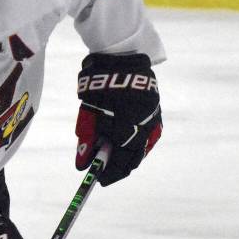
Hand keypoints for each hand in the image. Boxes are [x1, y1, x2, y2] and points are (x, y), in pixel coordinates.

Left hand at [76, 53, 161, 185]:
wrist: (120, 58)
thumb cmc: (98, 88)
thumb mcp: (88, 115)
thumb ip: (87, 140)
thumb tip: (82, 165)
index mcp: (126, 126)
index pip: (119, 160)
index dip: (109, 173)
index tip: (98, 180)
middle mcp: (144, 125)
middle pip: (133, 157)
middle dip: (119, 168)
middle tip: (106, 174)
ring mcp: (153, 117)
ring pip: (143, 147)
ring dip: (129, 156)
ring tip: (116, 161)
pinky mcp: (156, 110)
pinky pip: (149, 134)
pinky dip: (138, 143)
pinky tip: (127, 145)